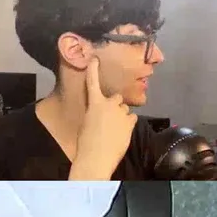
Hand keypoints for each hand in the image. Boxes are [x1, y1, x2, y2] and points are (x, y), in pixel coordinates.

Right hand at [70, 57, 137, 179]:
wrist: (96, 157)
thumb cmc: (86, 142)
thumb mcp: (86, 124)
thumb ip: (95, 113)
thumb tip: (102, 113)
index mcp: (94, 104)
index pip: (93, 83)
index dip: (93, 70)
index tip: (95, 59)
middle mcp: (109, 104)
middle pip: (116, 99)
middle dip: (114, 106)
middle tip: (108, 120)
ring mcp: (122, 112)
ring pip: (124, 110)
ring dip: (121, 117)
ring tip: (112, 131)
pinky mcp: (131, 121)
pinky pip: (131, 119)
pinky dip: (127, 124)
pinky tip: (120, 134)